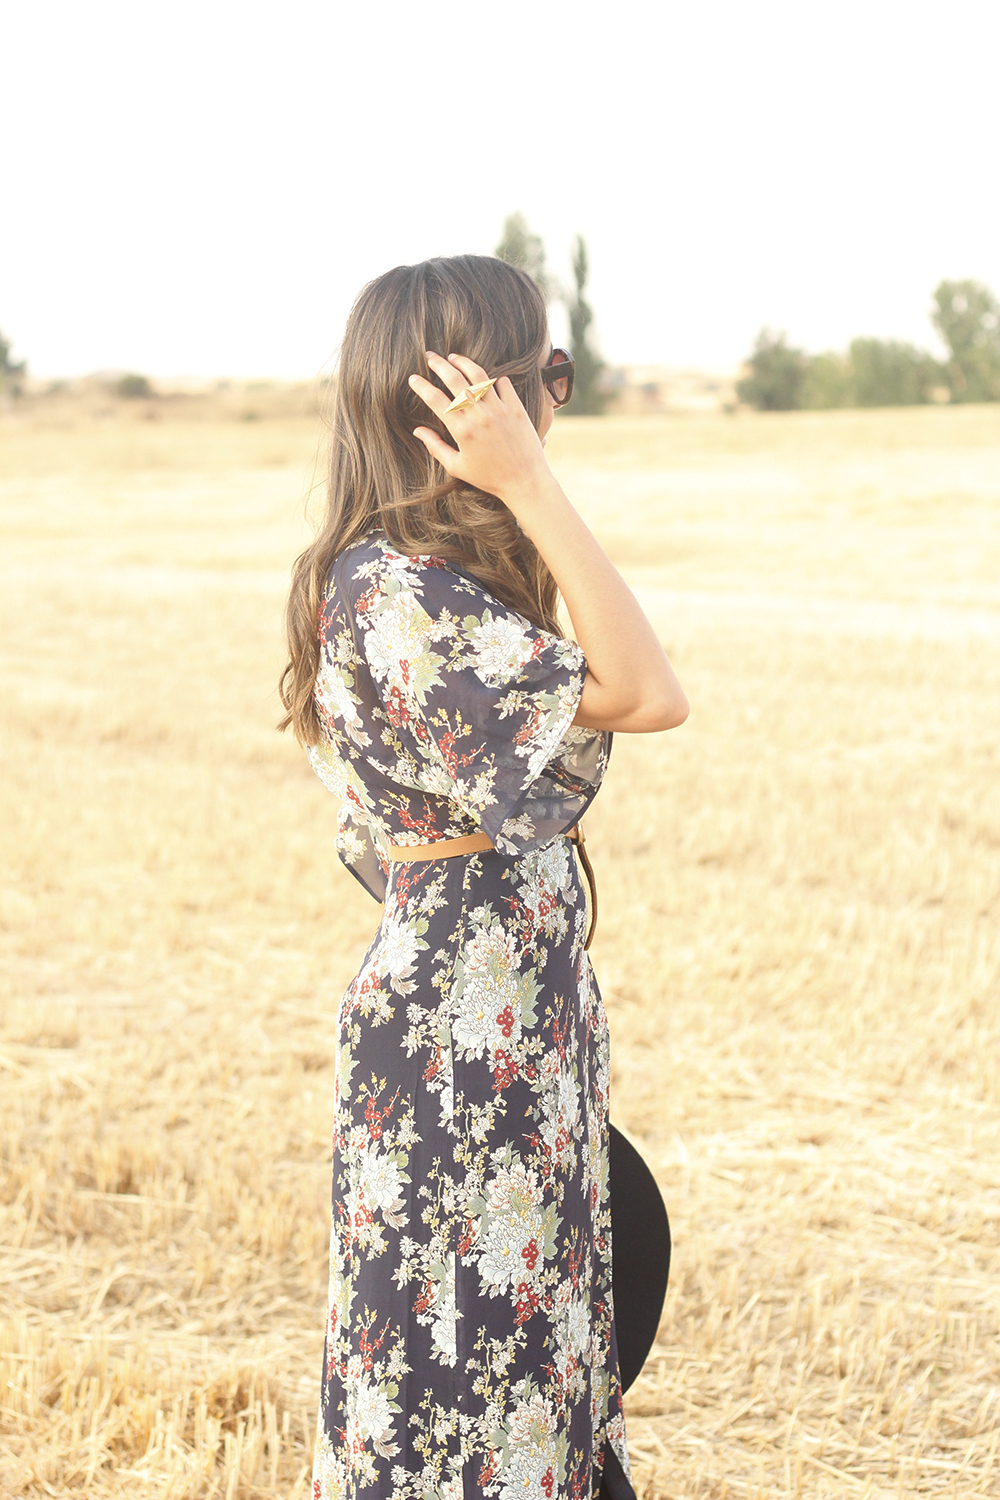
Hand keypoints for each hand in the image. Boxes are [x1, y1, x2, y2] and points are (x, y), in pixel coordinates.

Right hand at [408, 352, 552, 509]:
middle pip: (453, 379)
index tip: (413, 378)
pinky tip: (485, 380)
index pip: (435, 400)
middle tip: (429, 356)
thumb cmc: (489, 477)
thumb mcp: (457, 467)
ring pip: (477, 374)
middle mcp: (479, 415)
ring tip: (453, 357)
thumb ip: (436, 447)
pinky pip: (503, 383)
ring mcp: (499, 408)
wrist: (525, 481)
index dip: (421, 386)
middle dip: (438, 364)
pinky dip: (493, 378)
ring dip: (462, 362)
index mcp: (462, 430)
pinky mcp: (515, 407)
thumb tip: (417, 431)